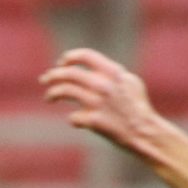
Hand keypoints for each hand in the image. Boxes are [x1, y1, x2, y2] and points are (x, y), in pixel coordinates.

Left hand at [40, 48, 167, 158]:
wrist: (143, 131)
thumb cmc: (138, 107)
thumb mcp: (130, 82)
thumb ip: (112, 73)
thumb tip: (95, 69)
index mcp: (112, 72)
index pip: (85, 56)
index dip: (69, 58)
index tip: (61, 63)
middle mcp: (103, 84)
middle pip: (68, 73)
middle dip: (53, 75)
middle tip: (44, 80)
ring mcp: (97, 102)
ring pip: (64, 91)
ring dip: (52, 93)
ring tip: (48, 98)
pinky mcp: (93, 121)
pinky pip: (73, 117)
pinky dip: (73, 119)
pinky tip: (77, 121)